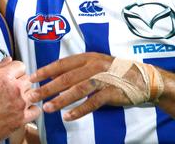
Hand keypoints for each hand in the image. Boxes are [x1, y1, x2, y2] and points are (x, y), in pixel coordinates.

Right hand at [0, 58, 40, 142]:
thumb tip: (7, 60)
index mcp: (4, 77)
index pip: (21, 65)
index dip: (16, 71)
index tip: (13, 75)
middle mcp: (14, 89)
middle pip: (28, 79)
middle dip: (20, 82)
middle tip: (11, 89)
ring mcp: (20, 103)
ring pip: (33, 92)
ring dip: (26, 95)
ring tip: (16, 99)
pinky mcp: (22, 118)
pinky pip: (36, 109)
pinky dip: (32, 109)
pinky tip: (23, 109)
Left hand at [27, 52, 144, 120]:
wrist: (143, 79)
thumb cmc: (115, 72)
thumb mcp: (96, 65)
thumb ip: (77, 70)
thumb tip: (54, 77)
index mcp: (88, 57)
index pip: (62, 63)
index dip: (45, 70)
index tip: (31, 78)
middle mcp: (94, 65)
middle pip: (66, 77)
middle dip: (47, 87)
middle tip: (32, 95)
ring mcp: (103, 78)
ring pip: (77, 90)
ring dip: (60, 100)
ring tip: (47, 108)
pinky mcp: (111, 92)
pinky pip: (92, 103)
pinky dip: (79, 110)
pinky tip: (68, 117)